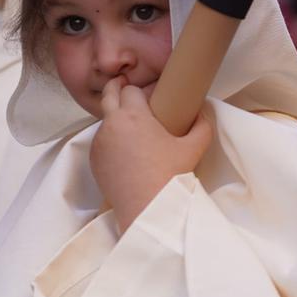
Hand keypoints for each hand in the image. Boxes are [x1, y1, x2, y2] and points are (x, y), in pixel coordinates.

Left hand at [91, 76, 212, 231]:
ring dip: (115, 118)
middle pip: (108, 95)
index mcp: (134, 116)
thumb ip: (202, 125)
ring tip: (131, 127)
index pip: (130, 89)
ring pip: (105, 120)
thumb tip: (202, 113)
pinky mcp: (94, 160)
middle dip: (116, 88)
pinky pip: (101, 142)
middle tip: (126, 88)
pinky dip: (110, 140)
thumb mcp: (194, 148)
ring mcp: (99, 143)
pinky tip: (125, 150)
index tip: (148, 94)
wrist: (147, 208)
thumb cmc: (170, 176)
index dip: (140, 89)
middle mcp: (112, 124)